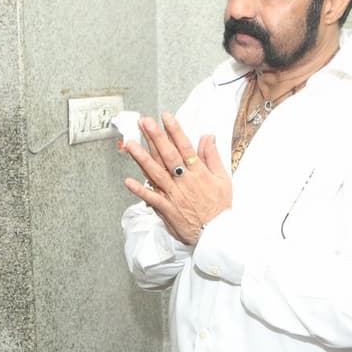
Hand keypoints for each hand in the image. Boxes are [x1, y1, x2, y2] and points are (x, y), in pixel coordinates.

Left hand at [122, 113, 231, 244]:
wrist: (217, 234)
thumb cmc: (220, 207)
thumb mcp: (223, 179)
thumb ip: (212, 157)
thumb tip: (207, 137)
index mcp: (199, 172)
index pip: (185, 147)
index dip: (174, 130)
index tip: (166, 117)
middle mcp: (185, 181)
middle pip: (168, 155)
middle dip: (156, 137)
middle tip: (145, 122)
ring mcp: (174, 195)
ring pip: (156, 173)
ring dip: (142, 158)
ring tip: (131, 144)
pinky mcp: (167, 209)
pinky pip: (151, 198)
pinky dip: (140, 190)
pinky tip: (128, 181)